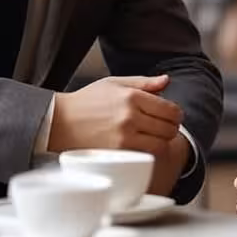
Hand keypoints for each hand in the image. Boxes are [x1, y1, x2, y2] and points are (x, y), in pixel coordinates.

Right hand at [48, 75, 182, 155]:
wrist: (60, 122)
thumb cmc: (86, 101)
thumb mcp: (114, 83)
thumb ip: (144, 82)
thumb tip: (167, 81)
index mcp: (132, 96)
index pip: (171, 110)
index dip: (175, 114)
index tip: (170, 116)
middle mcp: (130, 116)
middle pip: (169, 128)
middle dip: (171, 128)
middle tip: (162, 128)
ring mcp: (125, 137)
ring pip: (161, 144)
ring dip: (162, 142)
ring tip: (153, 138)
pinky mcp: (118, 153)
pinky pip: (147, 156)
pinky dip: (150, 153)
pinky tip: (143, 147)